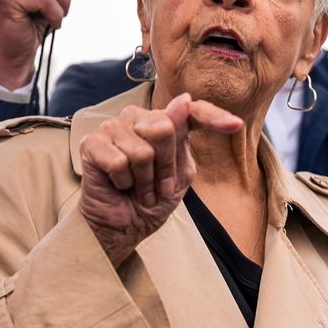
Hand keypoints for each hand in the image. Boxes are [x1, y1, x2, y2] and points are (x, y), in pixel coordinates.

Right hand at [78, 93, 242, 266]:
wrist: (122, 227)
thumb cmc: (151, 200)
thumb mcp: (180, 176)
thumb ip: (182, 142)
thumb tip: (183, 100)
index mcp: (166, 122)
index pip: (192, 111)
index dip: (214, 116)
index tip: (235, 125)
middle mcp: (139, 118)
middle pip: (164, 129)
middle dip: (165, 167)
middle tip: (157, 186)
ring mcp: (113, 126)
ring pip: (142, 150)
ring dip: (144, 181)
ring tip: (137, 188)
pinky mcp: (92, 142)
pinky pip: (119, 162)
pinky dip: (124, 182)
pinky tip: (119, 184)